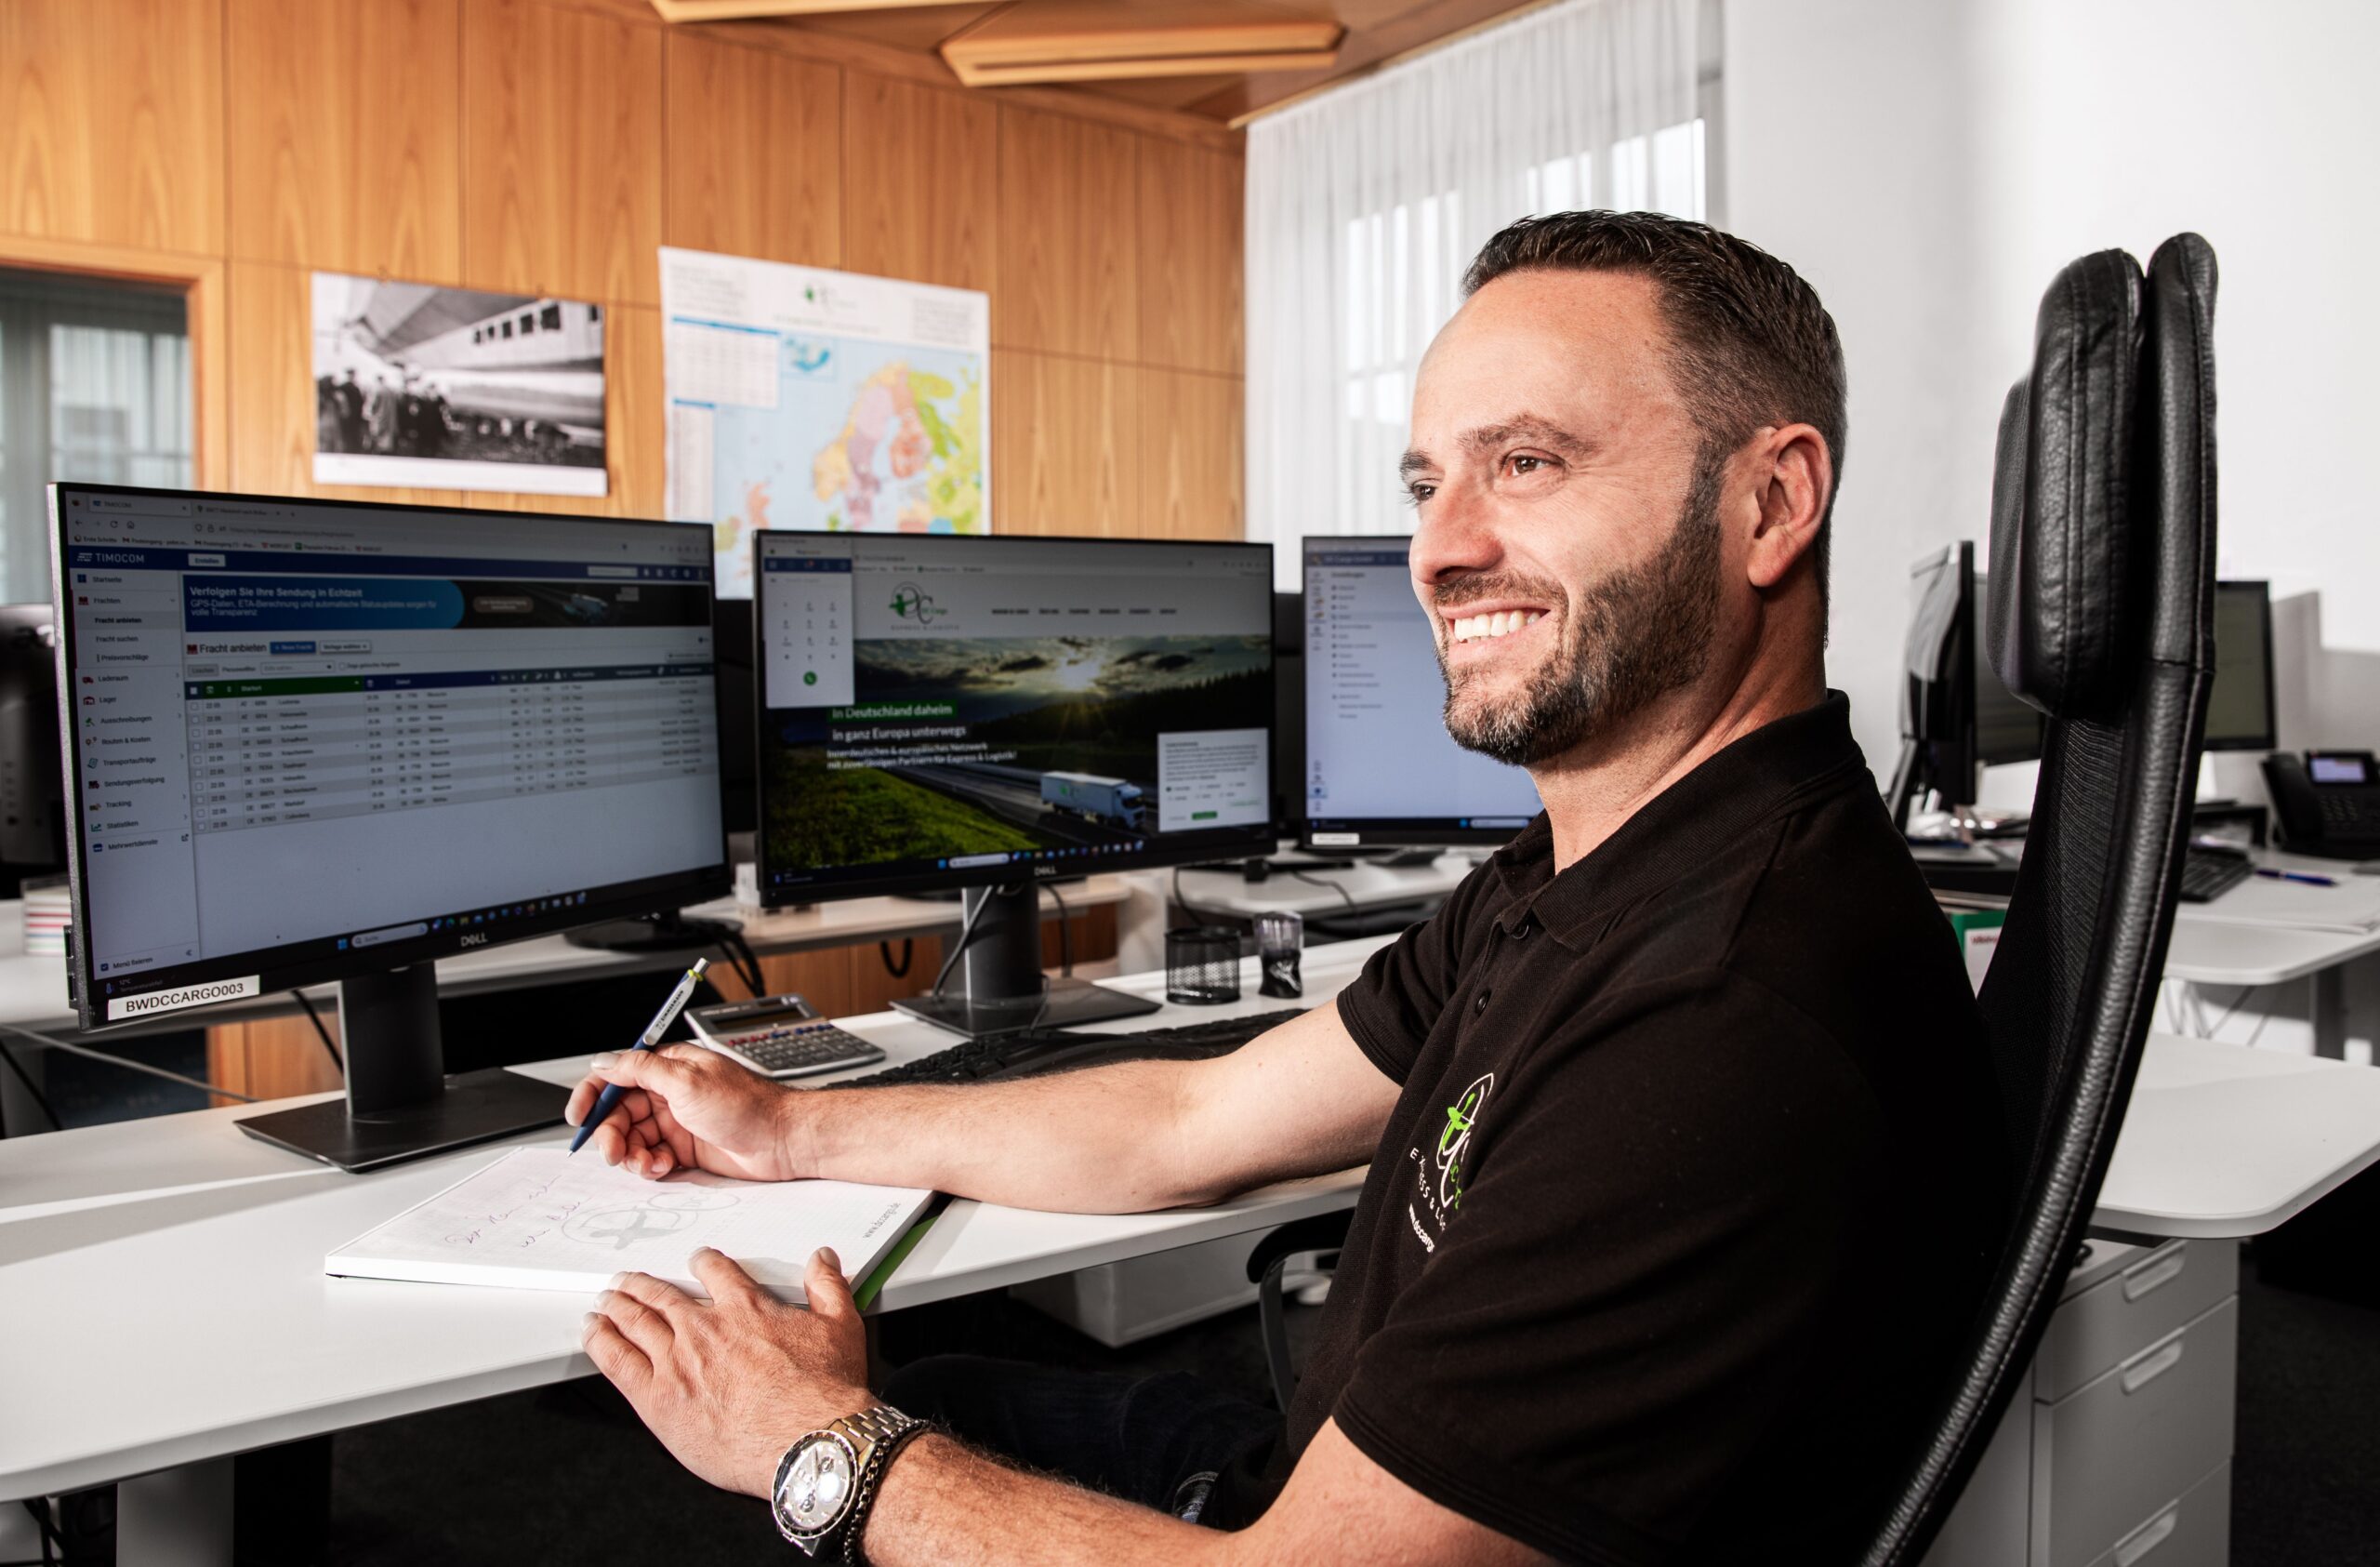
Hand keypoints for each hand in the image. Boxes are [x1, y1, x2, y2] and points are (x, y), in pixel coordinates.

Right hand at [564, 1043, 802, 1181]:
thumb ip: (641, 1071)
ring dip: (632, 1154)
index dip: (593, 1094)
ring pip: (632, 1139)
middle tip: (616, 1153)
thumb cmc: (746, 1105)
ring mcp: (676, 1121)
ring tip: (648, 1163)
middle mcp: (669, 1092)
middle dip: (612, 1134)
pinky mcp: (683, 1148)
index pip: (616, 1075)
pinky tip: (663, 1167)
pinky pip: (650, 1157)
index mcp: (668, 1067)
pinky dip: (649, 1165)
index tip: (579, 1116)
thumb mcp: (687, 1081)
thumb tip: (604, 1061)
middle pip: (619, 1113)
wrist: (781, 1141)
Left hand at [582, 1247, 874, 1497]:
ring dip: (618, 1307)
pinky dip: (602, 1342)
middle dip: (642, 1285)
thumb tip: (823, 1259)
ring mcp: (678, 1363)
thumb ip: (828, 1286)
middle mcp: (706, 1330)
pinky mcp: (659, 1399)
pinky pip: (618, 1362)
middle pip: (663, 1297)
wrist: (809, 1441)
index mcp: (746, 1309)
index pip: (715, 1273)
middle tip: (629, 1281)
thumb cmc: (824, 1393)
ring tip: (606, 1302)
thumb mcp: (840, 1326)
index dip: (702, 1263)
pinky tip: (595, 1334)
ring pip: (635, 1323)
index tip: (696, 1262)